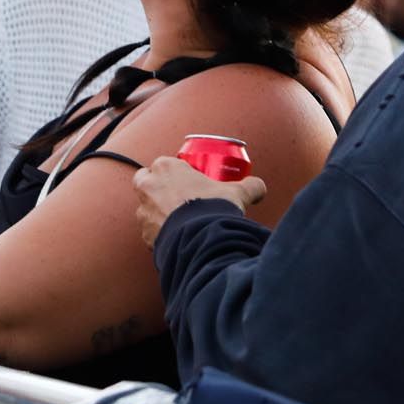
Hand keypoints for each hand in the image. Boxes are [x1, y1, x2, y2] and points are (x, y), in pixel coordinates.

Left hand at [132, 156, 266, 248]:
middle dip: (156, 187)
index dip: (175, 172)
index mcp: (166, 167)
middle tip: (176, 197)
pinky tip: (177, 239)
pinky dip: (160, 235)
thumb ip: (249, 186)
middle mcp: (149, 186)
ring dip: (157, 213)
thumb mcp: (236, 193)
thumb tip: (259, 187)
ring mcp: (144, 211)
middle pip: (146, 181)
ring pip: (146, 208)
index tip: (187, 181)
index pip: (164, 164)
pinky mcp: (144, 234)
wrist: (202, 239)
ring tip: (178, 222)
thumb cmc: (213, 208)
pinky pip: (150, 232)